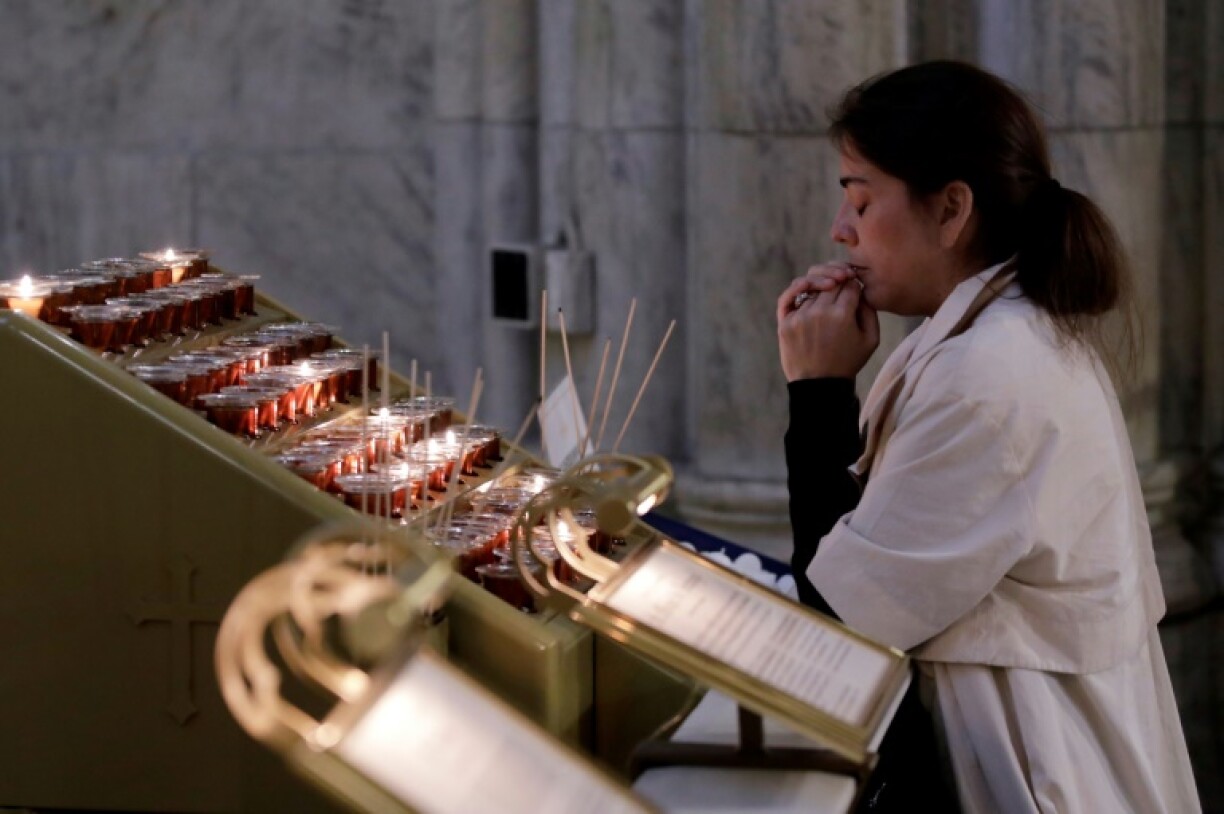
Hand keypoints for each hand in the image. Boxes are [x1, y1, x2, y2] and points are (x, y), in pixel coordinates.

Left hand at [777, 264, 879, 380]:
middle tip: (844, 281)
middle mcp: (819, 312)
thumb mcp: (870, 339)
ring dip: (821, 286)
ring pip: (812, 288)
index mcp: (842, 315)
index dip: (855, 284)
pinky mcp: (785, 323)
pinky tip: (807, 285)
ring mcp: (799, 317)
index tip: (856, 290)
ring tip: (829, 287)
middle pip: (831, 282)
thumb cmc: (848, 362)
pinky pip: (789, 296)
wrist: (820, 385)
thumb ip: (870, 310)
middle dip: (840, 278)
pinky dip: (797, 287)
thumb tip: (860, 287)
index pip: (850, 284)